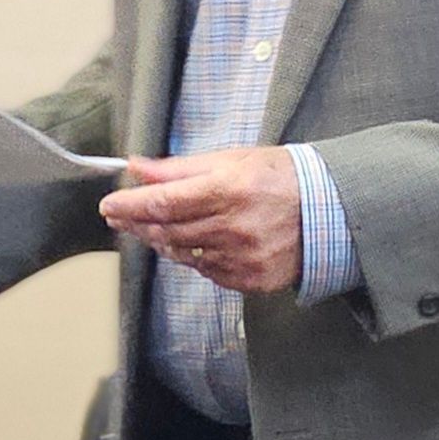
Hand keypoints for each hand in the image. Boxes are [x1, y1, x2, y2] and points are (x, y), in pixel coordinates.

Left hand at [99, 149, 303, 293]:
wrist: (329, 211)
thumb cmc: (278, 178)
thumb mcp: (230, 159)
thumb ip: (179, 168)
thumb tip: (136, 167)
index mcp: (227, 190)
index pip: (162, 203)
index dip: (129, 206)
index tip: (109, 206)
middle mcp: (233, 227)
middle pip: (166, 232)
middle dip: (137, 224)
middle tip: (120, 218)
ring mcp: (242, 258)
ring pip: (183, 254)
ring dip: (162, 242)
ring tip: (155, 229)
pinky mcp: (250, 279)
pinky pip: (207, 271)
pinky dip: (194, 257)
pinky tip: (194, 243)